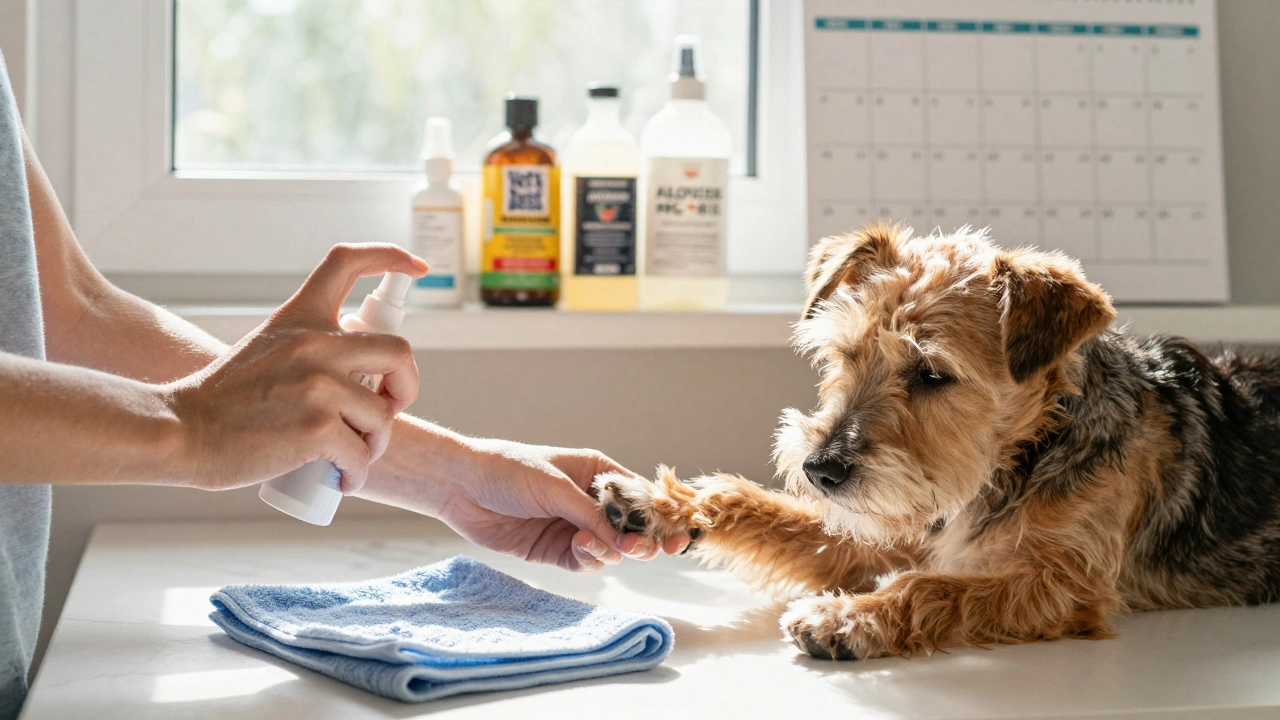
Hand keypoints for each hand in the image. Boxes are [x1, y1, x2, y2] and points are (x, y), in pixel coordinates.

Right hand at [166, 243, 427, 491]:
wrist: (179, 431)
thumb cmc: (223, 401)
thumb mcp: (267, 348)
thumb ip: (309, 347)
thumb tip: (360, 373)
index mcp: (300, 318)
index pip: (348, 261)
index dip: (391, 257)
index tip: (416, 268)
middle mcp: (314, 343)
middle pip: (399, 351)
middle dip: (407, 386)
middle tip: (388, 408)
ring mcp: (318, 385)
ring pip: (382, 414)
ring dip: (375, 442)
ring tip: (351, 456)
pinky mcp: (317, 428)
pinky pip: (362, 453)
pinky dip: (356, 473)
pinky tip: (341, 480)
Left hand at [424, 439, 692, 571]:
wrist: (461, 486)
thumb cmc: (510, 470)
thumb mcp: (557, 488)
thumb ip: (593, 517)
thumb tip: (626, 545)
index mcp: (599, 473)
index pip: (641, 498)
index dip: (661, 518)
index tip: (677, 537)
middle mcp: (591, 502)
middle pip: (632, 529)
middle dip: (639, 541)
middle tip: (638, 550)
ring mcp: (575, 527)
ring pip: (611, 551)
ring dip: (607, 551)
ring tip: (586, 542)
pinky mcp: (556, 550)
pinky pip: (586, 562)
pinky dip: (589, 560)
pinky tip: (577, 548)